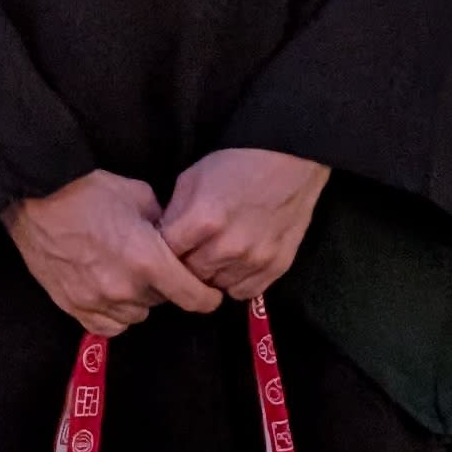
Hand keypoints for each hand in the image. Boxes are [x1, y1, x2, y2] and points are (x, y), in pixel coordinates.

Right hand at [6, 167, 220, 333]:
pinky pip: (107, 325)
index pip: (193, 297)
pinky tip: (110, 294)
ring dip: (139, 300)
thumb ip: (162, 221)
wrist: (35, 200)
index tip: (209, 293)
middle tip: (153, 264)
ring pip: (136, 315)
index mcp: (147, 260)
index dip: (206, 297)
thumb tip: (171, 235)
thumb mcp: (137, 194)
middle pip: (162, 302)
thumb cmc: (87, 191)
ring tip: (128, 276)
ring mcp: (97, 302)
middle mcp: (126, 289)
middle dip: (165, 286)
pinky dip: (114, 314)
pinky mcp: (74, 308)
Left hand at [158, 148, 328, 301]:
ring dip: (211, 275)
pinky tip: (236, 264)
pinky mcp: (277, 267)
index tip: (167, 245)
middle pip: (190, 276)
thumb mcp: (192, 178)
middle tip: (190, 251)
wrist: (289, 158)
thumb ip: (174, 213)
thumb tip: (162, 239)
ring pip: (217, 287)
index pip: (166, 256)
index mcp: (203, 221)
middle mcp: (228, 248)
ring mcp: (255, 260)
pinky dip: (236, 282)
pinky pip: (245, 292)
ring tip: (215, 255)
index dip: (163, 250)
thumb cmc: (235, 163)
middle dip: (185, 265)